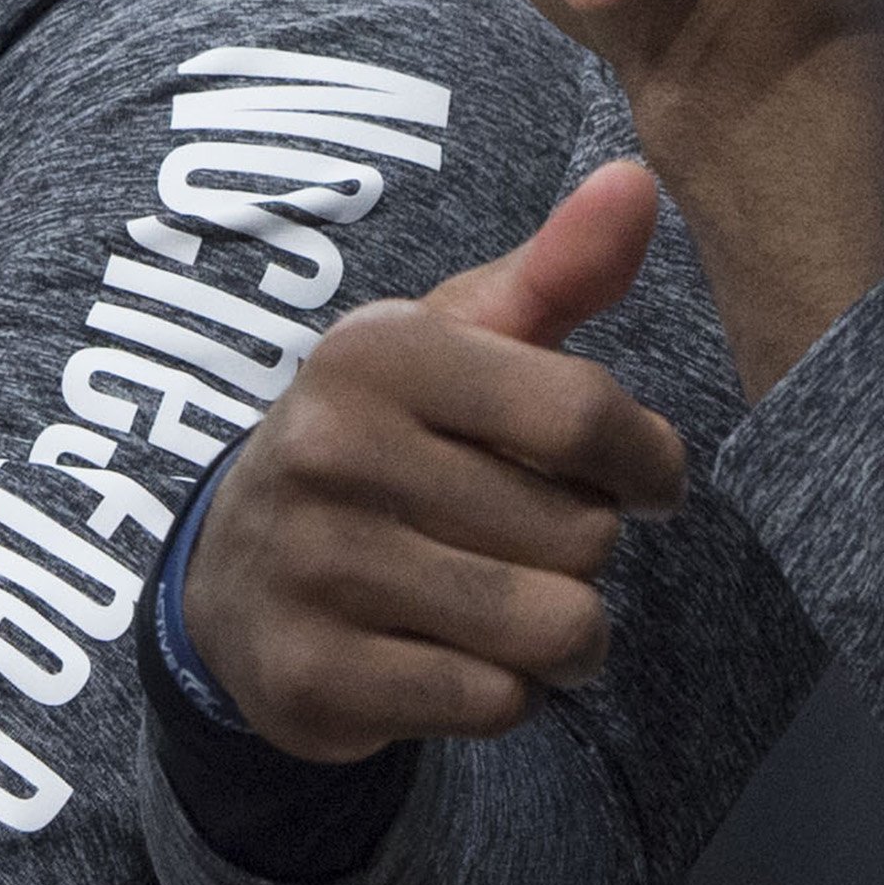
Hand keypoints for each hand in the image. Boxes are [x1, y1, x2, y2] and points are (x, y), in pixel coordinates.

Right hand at [185, 163, 686, 765]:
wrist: (238, 580)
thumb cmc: (385, 446)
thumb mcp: (454, 347)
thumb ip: (557, 272)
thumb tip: (638, 180)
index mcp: (376, 353)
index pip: (584, 412)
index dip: (645, 459)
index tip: (634, 475)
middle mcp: (333, 450)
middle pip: (583, 534)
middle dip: (580, 549)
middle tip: (515, 538)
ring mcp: (316, 566)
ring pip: (552, 628)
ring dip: (560, 635)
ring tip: (504, 603)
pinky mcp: (315, 676)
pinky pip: (498, 704)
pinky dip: (499, 693)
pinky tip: (443, 654)